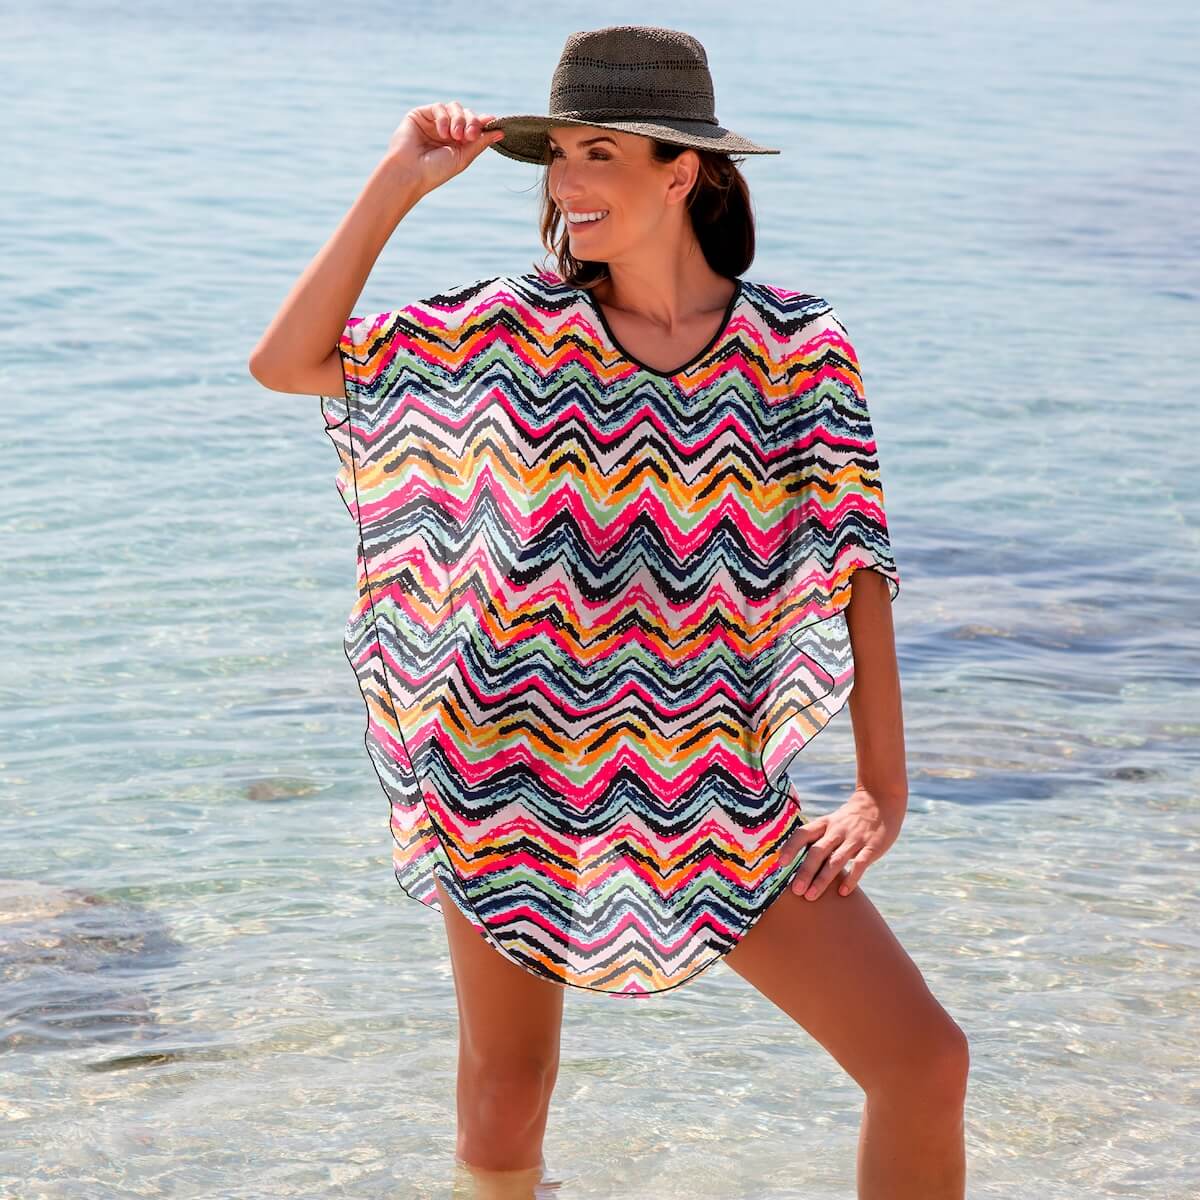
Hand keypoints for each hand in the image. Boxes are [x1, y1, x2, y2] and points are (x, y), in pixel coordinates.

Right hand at [386, 101, 504, 195]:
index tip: (492, 123)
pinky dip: (444, 118)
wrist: (410, 173)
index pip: (474, 125)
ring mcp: (434, 121)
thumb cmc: (435, 170)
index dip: (483, 123)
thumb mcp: (463, 157)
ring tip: (455, 136)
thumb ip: (480, 142)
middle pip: (466, 114)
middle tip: (471, 135)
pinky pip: (439, 107)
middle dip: (472, 122)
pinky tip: (443, 133)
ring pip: (454, 108)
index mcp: (458, 142)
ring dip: (459, 120)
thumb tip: (501, 131)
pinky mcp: (420, 114)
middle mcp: (447, 130)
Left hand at [779, 787, 903, 900]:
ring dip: (823, 879)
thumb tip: (792, 862)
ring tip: (811, 896)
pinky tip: (843, 892)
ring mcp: (855, 839)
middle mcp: (837, 830)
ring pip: (836, 860)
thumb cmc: (849, 820)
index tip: (780, 863)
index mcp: (824, 824)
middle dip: (805, 871)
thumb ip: (816, 840)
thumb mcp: (830, 823)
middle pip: (817, 851)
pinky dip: (851, 878)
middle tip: (796, 890)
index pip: (803, 833)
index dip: (791, 847)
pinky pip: (860, 864)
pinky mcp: (873, 846)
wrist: (880, 801)